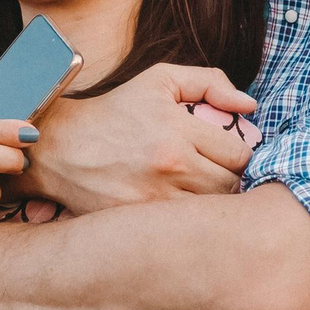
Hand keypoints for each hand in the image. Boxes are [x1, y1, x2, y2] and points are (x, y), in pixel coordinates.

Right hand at [25, 64, 256, 212]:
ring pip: (210, 213)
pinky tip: (180, 211)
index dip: (240, 155)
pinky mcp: (138, 220)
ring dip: (211, 204)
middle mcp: (169, 165)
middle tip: (216, 175)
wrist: (59, 146)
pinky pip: (182, 228)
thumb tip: (249, 105)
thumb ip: (209, 82)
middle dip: (230, 181)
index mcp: (178, 129)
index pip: (240, 154)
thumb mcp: (160, 80)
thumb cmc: (115, 111)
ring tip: (198, 191)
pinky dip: (188, 222)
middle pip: (230, 187)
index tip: (228, 154)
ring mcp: (153, 198)